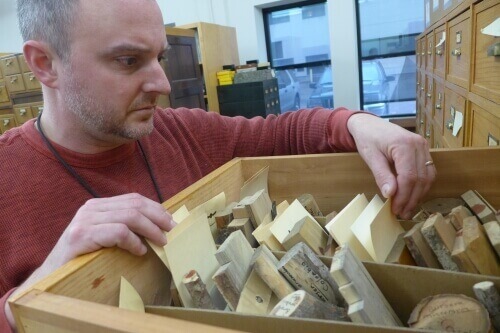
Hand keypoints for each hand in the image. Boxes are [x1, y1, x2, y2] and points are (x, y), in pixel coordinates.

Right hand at [4, 193, 175, 329]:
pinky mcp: (82, 235)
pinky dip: (134, 241)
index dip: (156, 208)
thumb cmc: (83, 258)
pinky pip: (118, 232)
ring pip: (129, 216)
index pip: (133, 199)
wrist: (51, 276)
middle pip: (134, 205)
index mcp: (98, 206)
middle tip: (171, 230)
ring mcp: (85, 220)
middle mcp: (91, 208)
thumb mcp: (105, 237)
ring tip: (161, 242)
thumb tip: (158, 226)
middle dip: (158, 217)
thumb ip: (124, 227)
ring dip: (150, 230)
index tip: (170, 221)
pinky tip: (140, 251)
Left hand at [347, 113, 435, 218]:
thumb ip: (381, 175)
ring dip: (419, 194)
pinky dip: (421, 185)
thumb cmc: (367, 138)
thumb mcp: (370, 157)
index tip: (395, 209)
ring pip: (428, 176)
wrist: (369, 124)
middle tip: (402, 213)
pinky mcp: (423, 149)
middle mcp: (418, 145)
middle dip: (411, 199)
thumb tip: (390, 194)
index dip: (403, 196)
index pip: (409, 177)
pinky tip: (412, 195)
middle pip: (421, 179)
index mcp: (404, 145)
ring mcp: (423, 146)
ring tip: (407, 208)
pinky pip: (428, 171)